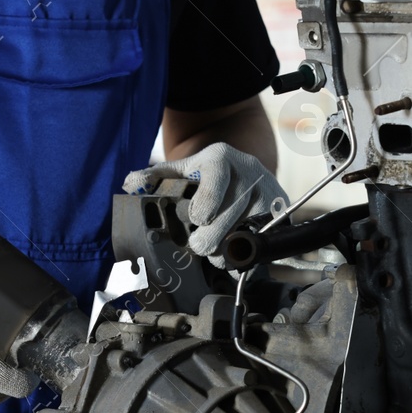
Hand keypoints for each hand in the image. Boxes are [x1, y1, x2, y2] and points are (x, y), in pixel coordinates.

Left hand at [122, 142, 287, 266]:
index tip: (197, 219)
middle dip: (212, 235)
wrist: (242, 168)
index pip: (216, 178)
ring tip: (214, 252)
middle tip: (199, 246)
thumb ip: (155, 178)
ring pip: (249, 228)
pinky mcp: (280, 209)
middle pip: (232, 210)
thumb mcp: (181, 170)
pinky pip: (265, 238)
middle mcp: (249, 170)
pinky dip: (247, 252)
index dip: (207, 201)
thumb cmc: (204, 174)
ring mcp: (268, 190)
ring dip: (228, 247)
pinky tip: (233, 255)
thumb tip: (131, 185)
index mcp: (220, 157)